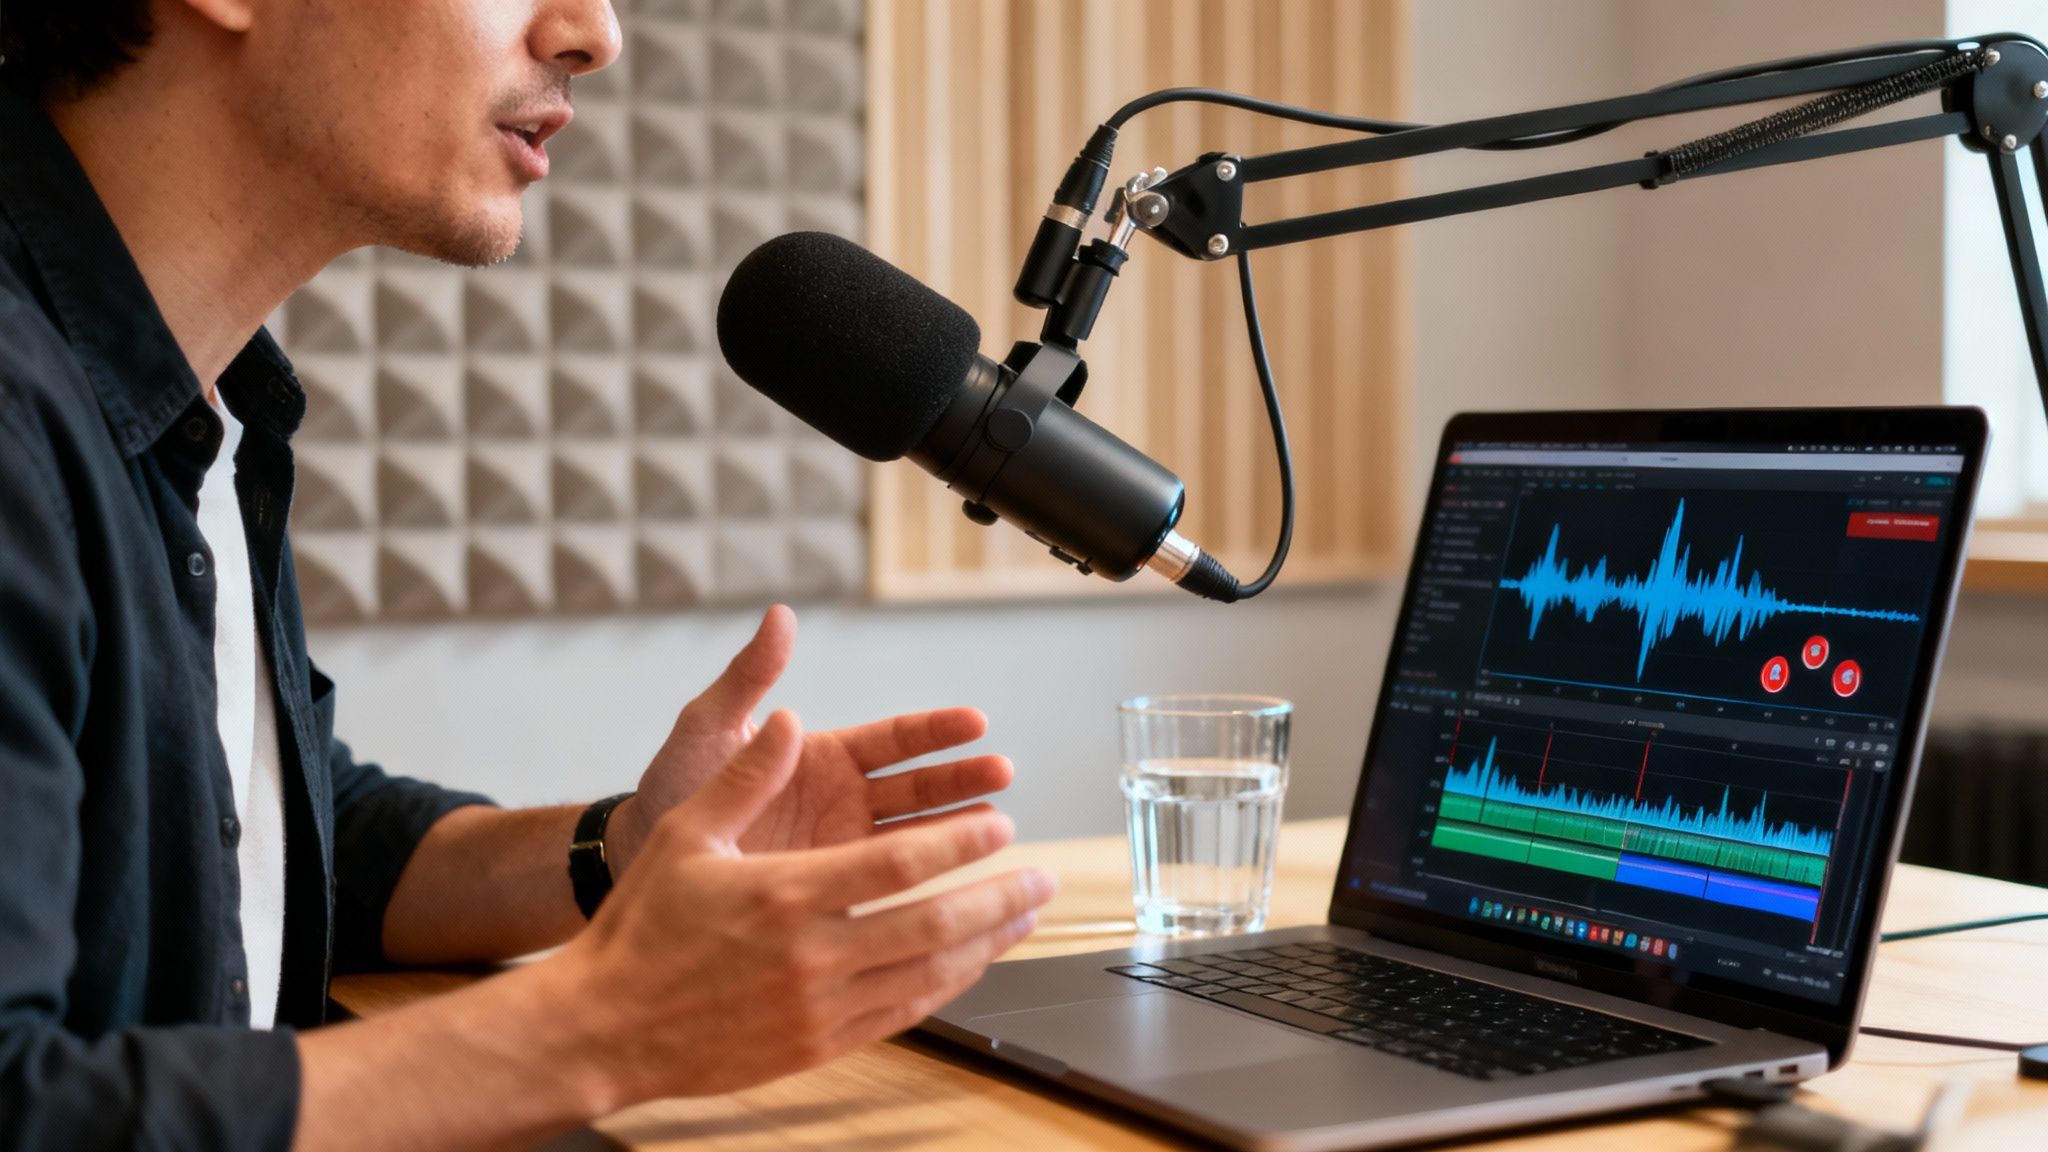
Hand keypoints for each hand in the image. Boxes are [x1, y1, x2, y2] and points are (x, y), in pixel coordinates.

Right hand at [557, 710, 1054, 1101]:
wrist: (604, 1025)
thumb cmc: (643, 925)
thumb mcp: (688, 834)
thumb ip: (746, 775)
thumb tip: (787, 717)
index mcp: (787, 893)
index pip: (900, 865)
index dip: (960, 842)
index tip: (1000, 824)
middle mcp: (812, 954)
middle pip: (934, 924)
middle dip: (999, 897)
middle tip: (1043, 875)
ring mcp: (818, 1007)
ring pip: (928, 976)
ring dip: (987, 945)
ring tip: (1025, 918)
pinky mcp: (817, 1045)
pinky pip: (902, 1014)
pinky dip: (946, 987)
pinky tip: (969, 966)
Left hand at [607, 606, 1012, 871]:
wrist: (638, 862)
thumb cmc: (670, 789)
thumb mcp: (707, 729)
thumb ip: (748, 678)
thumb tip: (779, 616)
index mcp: (822, 756)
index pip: (895, 738)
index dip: (937, 731)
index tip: (976, 722)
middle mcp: (843, 800)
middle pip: (920, 786)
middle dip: (964, 778)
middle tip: (1002, 774)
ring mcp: (843, 847)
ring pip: (917, 835)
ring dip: (959, 829)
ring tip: (998, 827)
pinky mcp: (834, 890)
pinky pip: (890, 885)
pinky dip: (928, 883)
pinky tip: (961, 884)